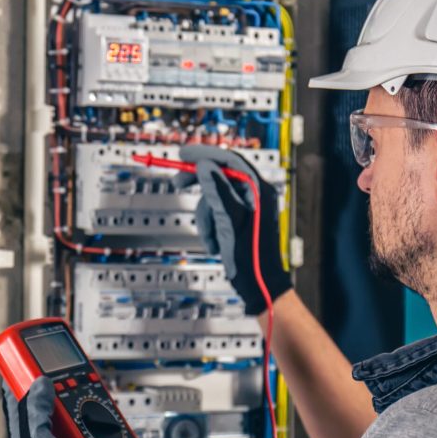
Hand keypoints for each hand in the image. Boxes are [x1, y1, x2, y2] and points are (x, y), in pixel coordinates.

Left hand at [3, 377, 115, 437]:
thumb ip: (36, 416)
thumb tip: (39, 383)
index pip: (17, 399)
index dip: (24, 376)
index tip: (34, 356)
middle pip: (50, 407)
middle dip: (63, 392)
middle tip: (77, 380)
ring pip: (73, 421)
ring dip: (86, 412)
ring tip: (96, 408)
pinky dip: (99, 432)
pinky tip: (109, 432)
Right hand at [177, 144, 291, 314]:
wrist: (258, 284)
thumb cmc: (251, 256)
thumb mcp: (230, 220)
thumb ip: (217, 190)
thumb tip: (205, 166)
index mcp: (258, 190)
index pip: (230, 161)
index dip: (205, 154)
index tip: (184, 154)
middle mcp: (254, 195)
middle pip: (220, 176)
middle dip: (199, 185)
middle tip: (178, 182)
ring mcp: (246, 208)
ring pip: (213, 198)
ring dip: (206, 218)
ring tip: (211, 237)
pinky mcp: (238, 221)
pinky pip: (216, 214)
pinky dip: (210, 227)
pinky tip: (216, 242)